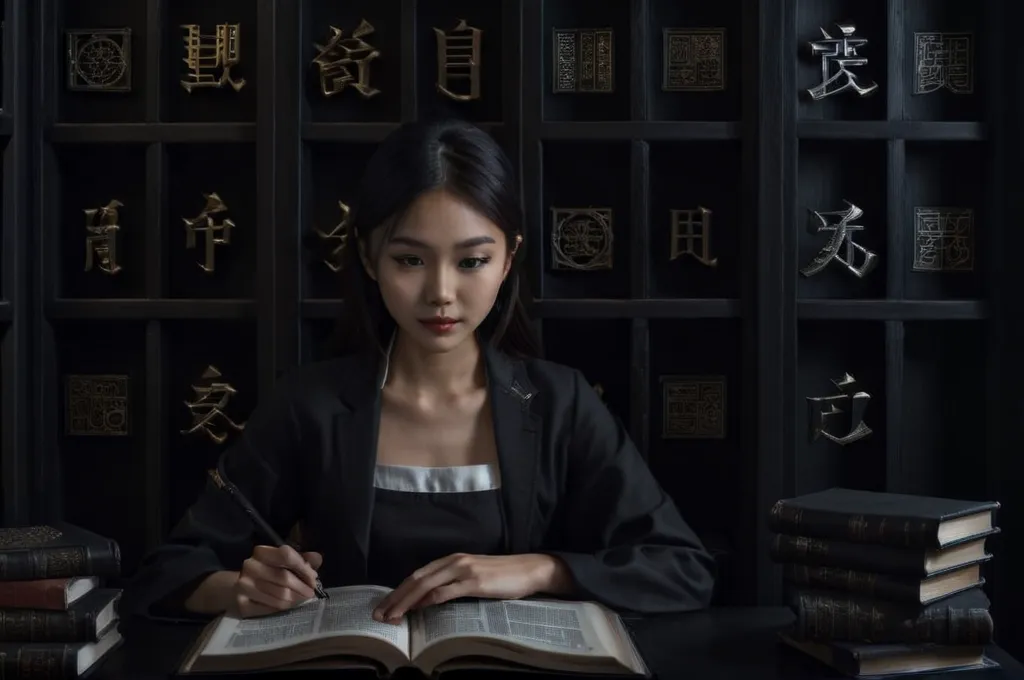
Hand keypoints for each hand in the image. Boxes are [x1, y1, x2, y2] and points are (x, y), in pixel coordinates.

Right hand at [230, 545, 323, 617]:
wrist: (238, 589)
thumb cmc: (267, 573)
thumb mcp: (284, 562)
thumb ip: (302, 559)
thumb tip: (317, 558)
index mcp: (261, 552)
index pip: (287, 555)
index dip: (303, 567)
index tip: (314, 578)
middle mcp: (250, 566)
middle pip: (285, 578)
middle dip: (302, 587)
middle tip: (311, 594)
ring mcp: (243, 586)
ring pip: (280, 596)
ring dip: (296, 600)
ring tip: (302, 600)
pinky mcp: (242, 604)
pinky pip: (270, 609)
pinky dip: (283, 608)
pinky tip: (288, 606)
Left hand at [372, 553, 567, 622]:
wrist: (528, 570)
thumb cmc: (501, 576)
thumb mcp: (472, 577)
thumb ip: (450, 585)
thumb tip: (426, 601)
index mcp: (451, 560)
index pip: (417, 575)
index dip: (398, 591)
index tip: (384, 606)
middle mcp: (453, 561)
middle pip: (416, 579)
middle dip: (395, 597)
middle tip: (379, 614)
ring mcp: (464, 570)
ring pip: (426, 584)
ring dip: (406, 601)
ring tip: (392, 616)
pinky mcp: (475, 581)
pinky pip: (447, 590)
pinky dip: (430, 599)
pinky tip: (419, 608)